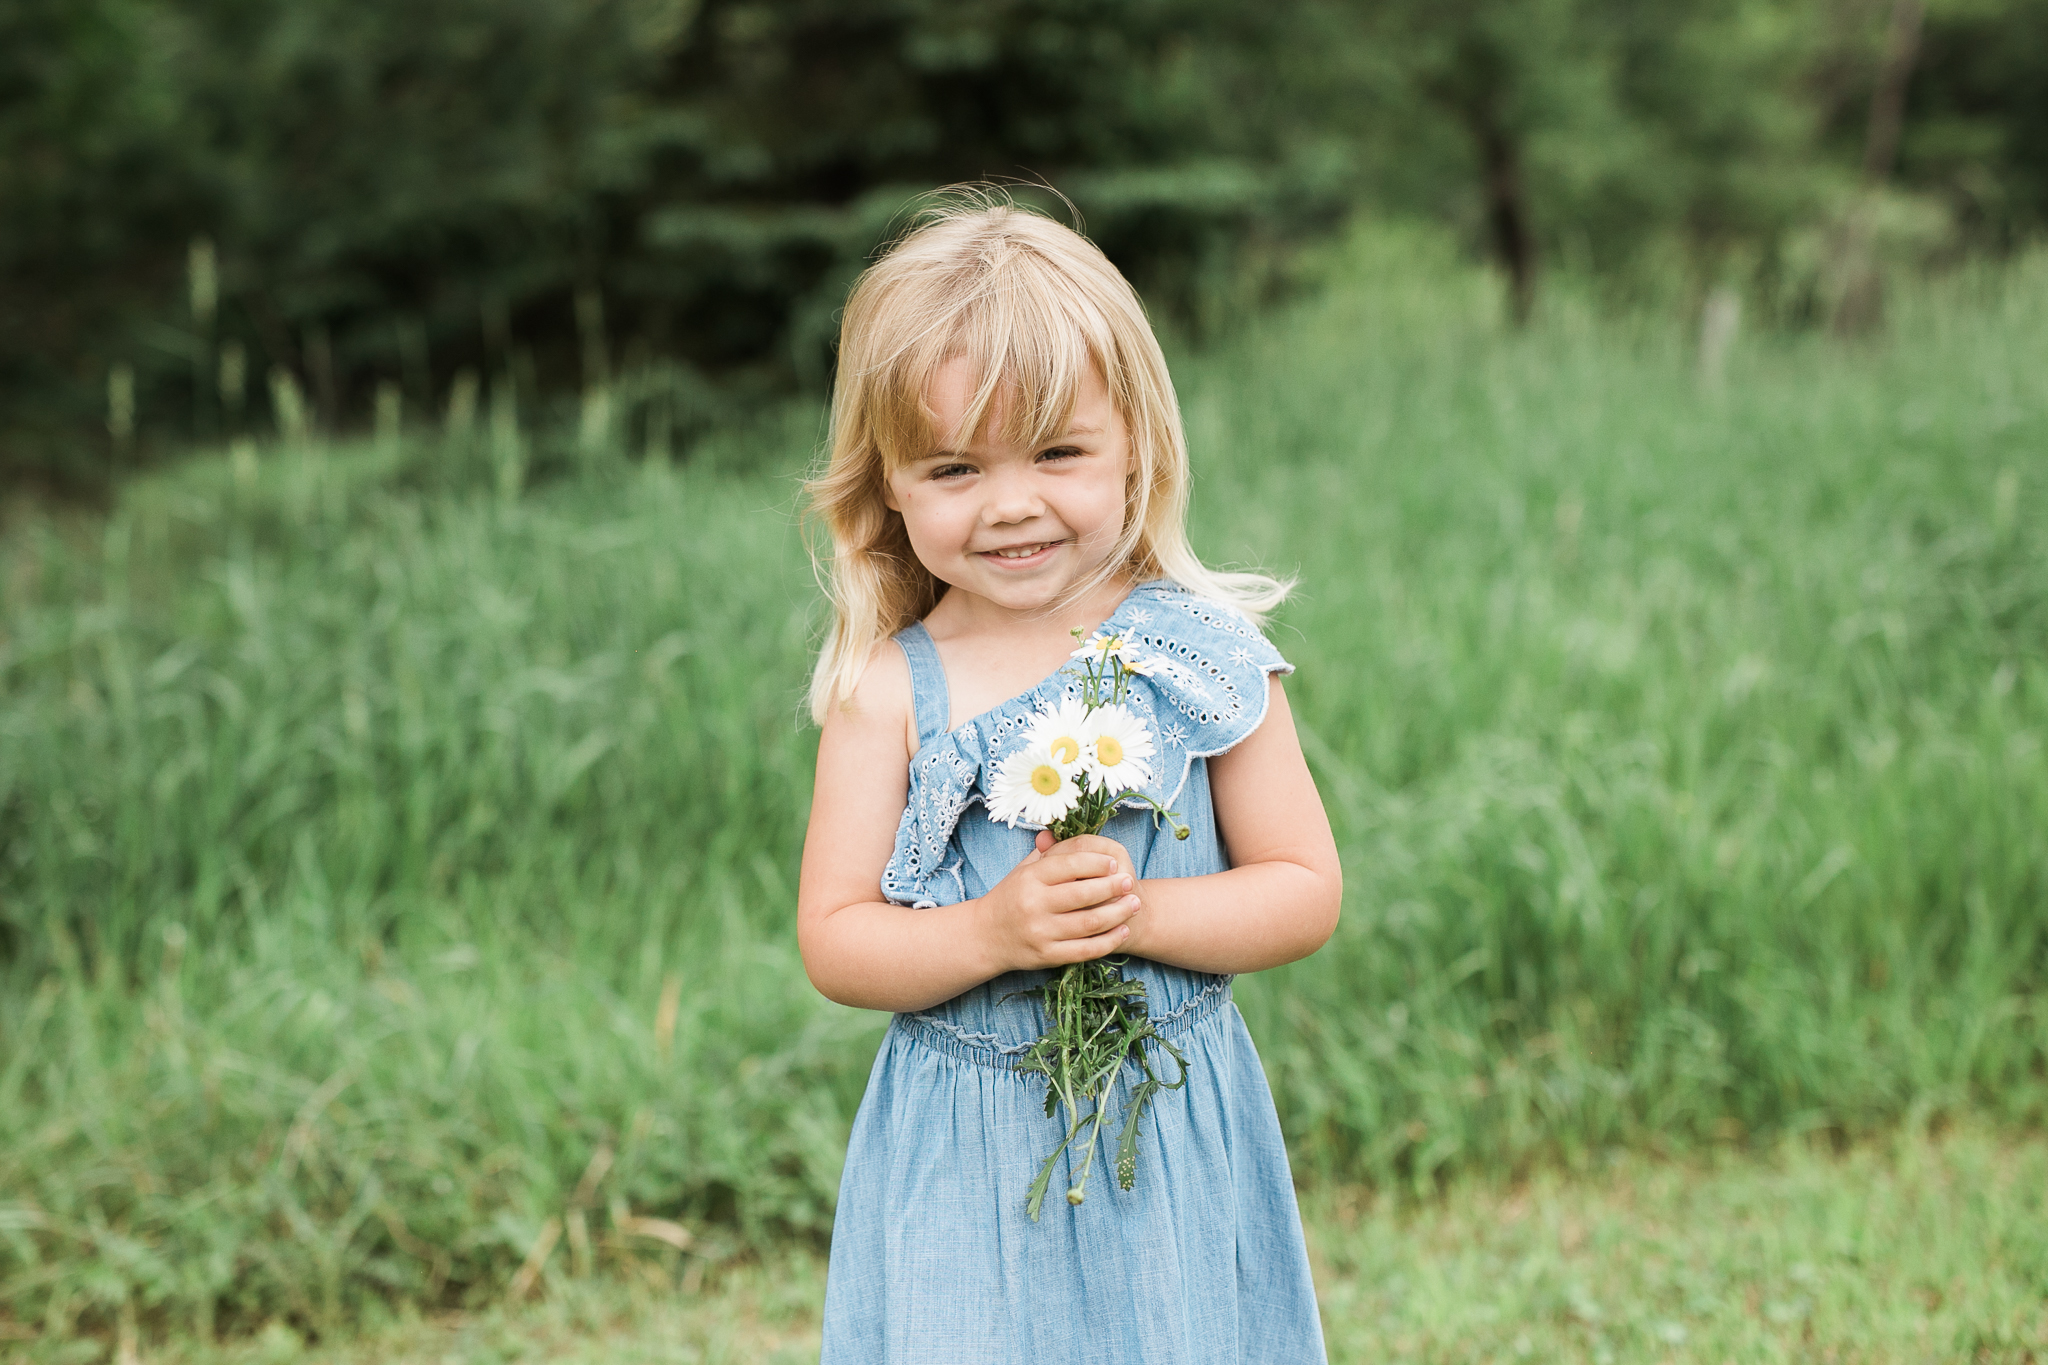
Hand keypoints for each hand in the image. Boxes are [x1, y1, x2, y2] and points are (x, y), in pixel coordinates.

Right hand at [976, 839, 1140, 972]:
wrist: (985, 936)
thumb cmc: (1010, 898)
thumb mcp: (1022, 871)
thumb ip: (1047, 853)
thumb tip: (1065, 829)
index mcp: (1029, 879)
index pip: (1069, 865)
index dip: (1096, 863)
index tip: (1114, 863)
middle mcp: (1034, 905)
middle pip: (1083, 894)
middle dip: (1112, 887)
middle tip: (1129, 881)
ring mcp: (1041, 932)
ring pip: (1089, 923)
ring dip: (1118, 913)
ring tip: (1134, 904)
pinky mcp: (1047, 956)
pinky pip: (1085, 949)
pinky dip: (1108, 941)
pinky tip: (1122, 931)